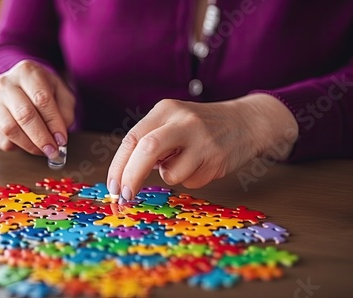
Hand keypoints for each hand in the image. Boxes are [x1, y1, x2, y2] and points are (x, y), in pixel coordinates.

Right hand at [0, 60, 74, 156]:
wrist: (19, 86)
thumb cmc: (42, 90)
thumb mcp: (61, 93)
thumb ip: (65, 112)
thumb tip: (59, 136)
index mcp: (27, 72)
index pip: (41, 99)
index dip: (53, 122)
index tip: (62, 139)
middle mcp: (5, 83)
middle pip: (24, 115)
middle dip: (41, 137)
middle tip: (52, 151)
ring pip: (9, 129)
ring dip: (29, 145)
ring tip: (41, 150)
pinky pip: (0, 139)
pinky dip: (16, 146)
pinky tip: (26, 143)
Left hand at [107, 94, 298, 200]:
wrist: (247, 121)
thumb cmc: (200, 126)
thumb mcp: (172, 121)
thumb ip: (150, 141)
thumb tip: (124, 177)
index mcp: (165, 109)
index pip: (132, 138)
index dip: (118, 166)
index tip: (113, 187)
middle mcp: (183, 121)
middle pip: (147, 150)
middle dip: (131, 177)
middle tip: (124, 196)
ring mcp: (202, 140)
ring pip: (170, 174)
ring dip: (172, 175)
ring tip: (188, 160)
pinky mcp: (217, 159)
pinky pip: (191, 181)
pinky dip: (191, 178)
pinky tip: (204, 163)